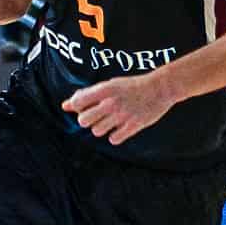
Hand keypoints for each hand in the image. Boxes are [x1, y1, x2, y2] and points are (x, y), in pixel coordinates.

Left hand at [62, 73, 177, 145]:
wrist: (160, 88)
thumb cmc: (132, 86)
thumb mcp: (109, 85)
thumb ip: (87, 95)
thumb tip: (65, 106)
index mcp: (104, 89)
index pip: (77, 103)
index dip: (78, 107)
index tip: (87, 106)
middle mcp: (111, 102)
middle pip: (83, 121)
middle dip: (87, 120)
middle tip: (97, 116)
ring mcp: (122, 115)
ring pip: (97, 131)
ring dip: (101, 128)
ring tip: (110, 121)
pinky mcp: (134, 126)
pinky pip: (114, 139)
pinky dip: (115, 136)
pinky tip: (120, 128)